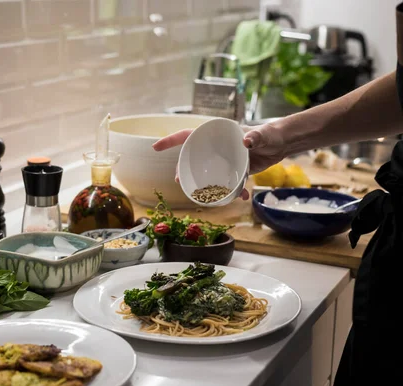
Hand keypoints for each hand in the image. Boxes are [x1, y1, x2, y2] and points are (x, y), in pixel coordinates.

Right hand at [151, 123, 286, 200]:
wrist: (284, 144)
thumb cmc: (271, 134)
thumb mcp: (263, 135)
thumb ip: (256, 136)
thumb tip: (246, 142)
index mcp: (217, 135)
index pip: (188, 135)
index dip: (170, 141)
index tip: (155, 148)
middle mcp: (216, 148)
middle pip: (192, 158)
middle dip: (183, 170)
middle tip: (180, 182)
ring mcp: (224, 160)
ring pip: (207, 173)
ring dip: (205, 186)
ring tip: (204, 196)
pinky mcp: (234, 170)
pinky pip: (226, 183)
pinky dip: (232, 191)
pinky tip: (240, 197)